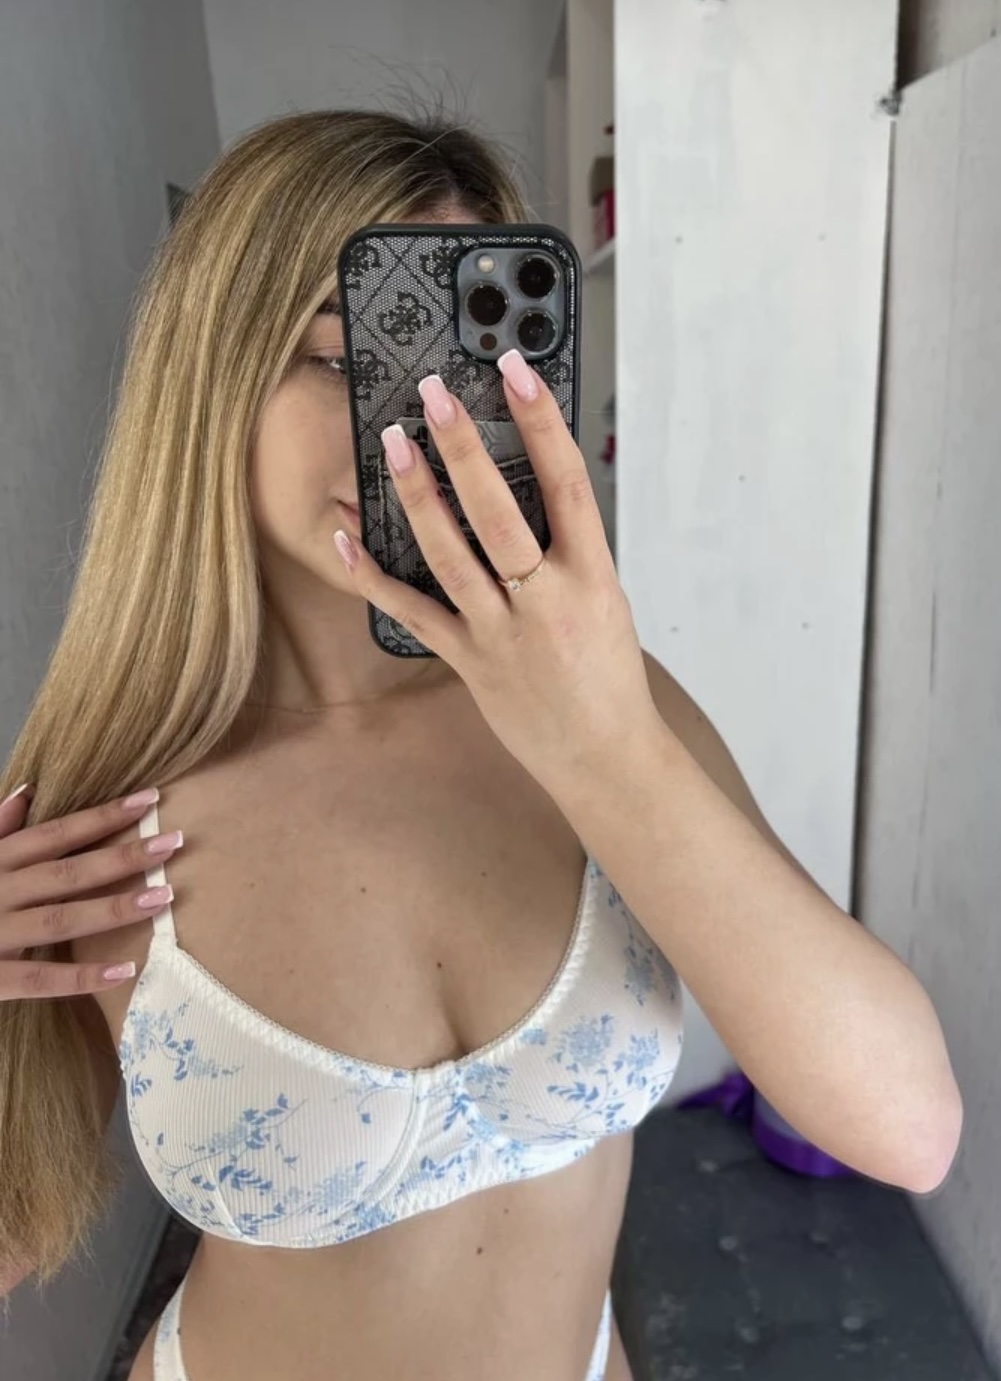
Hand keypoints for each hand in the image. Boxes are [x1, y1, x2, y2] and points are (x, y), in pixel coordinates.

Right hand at [0, 785, 182, 998]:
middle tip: (173, 842)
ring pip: (59, 920)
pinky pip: (37, 980)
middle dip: (122, 856)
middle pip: (67, 872)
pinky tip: (124, 969)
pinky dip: (80, 977)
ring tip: (164, 899)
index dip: (103, 815)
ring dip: (113, 909)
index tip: (150, 798)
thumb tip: (27, 790)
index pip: (55, 833)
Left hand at [332, 349, 661, 794]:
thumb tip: (527, 490)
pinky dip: (376, 576)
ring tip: (393, 443)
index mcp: (592, 577)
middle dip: (464, 447)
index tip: (515, 372)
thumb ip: (567, 550)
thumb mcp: (605, 600)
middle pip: (498, 511)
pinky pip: (414, 613)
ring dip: (418, 496)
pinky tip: (347, 537)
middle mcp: (546, 600)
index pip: (567, 483)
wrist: (604, 757)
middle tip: (435, 393)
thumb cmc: (608, 676)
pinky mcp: (469, 662)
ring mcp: (502, 633)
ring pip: (450, 555)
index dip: (541, 423)